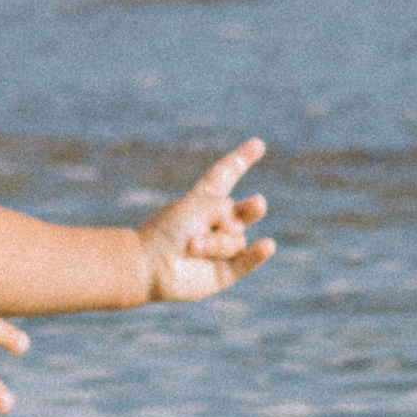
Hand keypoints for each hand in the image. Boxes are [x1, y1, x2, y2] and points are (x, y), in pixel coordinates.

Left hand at [136, 140, 274, 303]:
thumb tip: (241, 232)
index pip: (226, 175)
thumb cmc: (167, 230)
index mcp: (203, 200)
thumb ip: (225, 209)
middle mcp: (215, 223)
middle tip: (257, 204)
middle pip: (244, 210)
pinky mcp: (224, 272)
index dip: (242, 159)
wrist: (148, 266)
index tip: (258, 144)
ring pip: (235, 239)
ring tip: (191, 246)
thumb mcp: (197, 206)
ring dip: (214, 242)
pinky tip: (268, 245)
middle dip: (251, 208)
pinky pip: (247, 261)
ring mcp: (221, 248)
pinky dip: (258, 255)